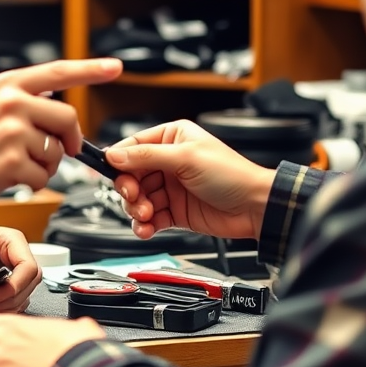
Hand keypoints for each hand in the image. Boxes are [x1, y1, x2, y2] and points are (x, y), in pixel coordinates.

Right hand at [0, 58, 122, 211]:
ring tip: (19, 163)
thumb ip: (24, 100)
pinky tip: (11, 175)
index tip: (115, 67)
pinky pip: (45, 175)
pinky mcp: (12, 162)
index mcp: (8, 84)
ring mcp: (12, 132)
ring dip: (47, 164)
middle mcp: (12, 102)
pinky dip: (34, 181)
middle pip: (68, 118)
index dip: (91, 69)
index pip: (59, 72)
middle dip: (69, 139)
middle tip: (58, 149)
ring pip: (58, 151)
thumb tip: (60, 107)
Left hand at [0, 226, 40, 313]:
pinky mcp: (7, 285)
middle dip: (5, 299)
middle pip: (28, 283)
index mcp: (10, 240)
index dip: (13, 286)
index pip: (28, 266)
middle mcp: (16, 255)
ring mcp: (13, 271)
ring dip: (0, 307)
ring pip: (22, 296)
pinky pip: (13, 302)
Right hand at [103, 120, 275, 240]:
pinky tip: (146, 228)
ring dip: (137, 208)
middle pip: (131, 175)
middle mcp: (168, 161)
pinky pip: (150, 218)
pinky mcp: (174, 211)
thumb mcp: (186, 158)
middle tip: (134, 197)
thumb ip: (147, 156)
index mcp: (172, 138)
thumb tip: (116, 154)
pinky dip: (144, 225)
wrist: (255, 208)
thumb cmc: (231, 175)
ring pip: (138, 198)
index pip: (133, 146)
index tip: (110, 173)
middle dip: (129, 188)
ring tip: (146, 214)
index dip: (119, 160)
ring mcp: (171, 187)